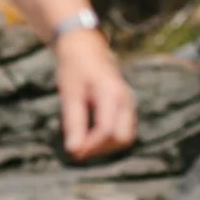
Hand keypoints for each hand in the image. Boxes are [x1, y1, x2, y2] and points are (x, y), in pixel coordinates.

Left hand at [53, 29, 137, 160]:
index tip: (74, 152)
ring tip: (82, 144)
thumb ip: (74, 122)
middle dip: (101, 149)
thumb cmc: (76, 68)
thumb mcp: (70, 93)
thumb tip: (74, 151)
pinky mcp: (126, 108)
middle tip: (78, 150)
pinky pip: (123, 131)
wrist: (86, 47)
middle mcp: (126, 100)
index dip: (91, 146)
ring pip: (126, 138)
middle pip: (123, 138)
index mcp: (111, 93)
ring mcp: (129, 104)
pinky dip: (108, 140)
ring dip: (105, 147)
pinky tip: (90, 137)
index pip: (107, 130)